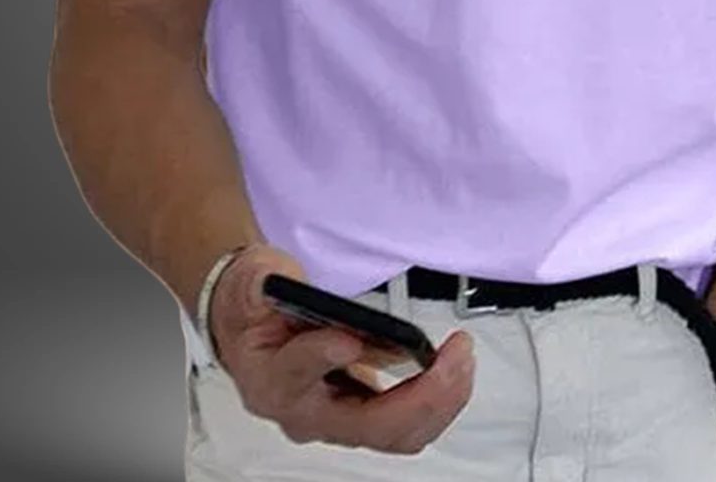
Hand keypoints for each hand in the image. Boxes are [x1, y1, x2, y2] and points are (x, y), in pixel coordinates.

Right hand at [208, 244, 475, 454]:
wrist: (252, 326)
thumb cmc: (255, 307)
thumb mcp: (253, 281)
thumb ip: (265, 283)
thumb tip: (278, 282)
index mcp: (269, 378)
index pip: (295, 376)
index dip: (323, 357)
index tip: (348, 337)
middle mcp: (304, 412)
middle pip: (368, 426)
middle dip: (421, 394)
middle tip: (453, 355)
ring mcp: (335, 420)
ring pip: (395, 435)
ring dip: (439, 401)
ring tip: (462, 359)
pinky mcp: (360, 415)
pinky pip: (405, 426)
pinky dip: (436, 401)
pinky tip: (454, 370)